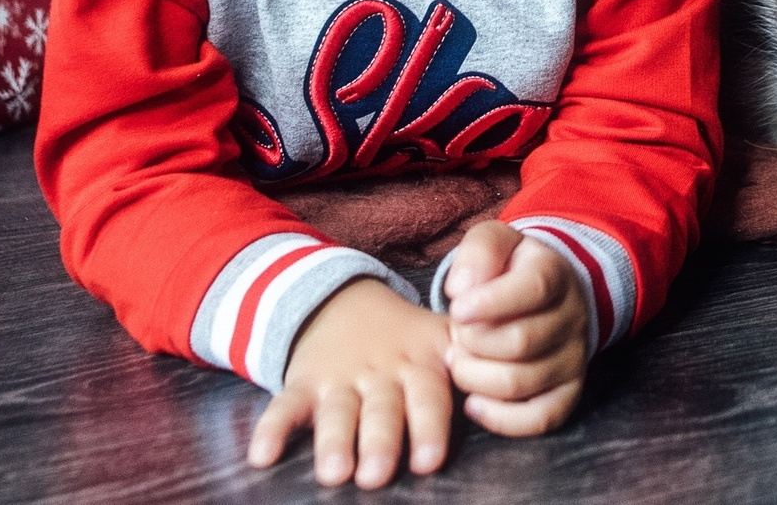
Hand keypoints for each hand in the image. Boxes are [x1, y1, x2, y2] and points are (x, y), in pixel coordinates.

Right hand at [248, 277, 451, 488]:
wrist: (343, 301)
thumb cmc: (406, 338)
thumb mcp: (441, 336)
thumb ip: (471, 356)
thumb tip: (513, 386)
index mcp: (418, 364)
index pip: (428, 397)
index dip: (429, 427)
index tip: (431, 460)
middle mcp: (379, 374)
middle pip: (381, 410)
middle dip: (380, 442)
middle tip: (378, 476)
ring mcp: (339, 379)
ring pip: (336, 412)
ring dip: (333, 442)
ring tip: (334, 473)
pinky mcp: (304, 383)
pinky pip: (284, 406)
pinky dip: (272, 429)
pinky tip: (263, 456)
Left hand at [440, 221, 592, 436]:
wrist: (547, 293)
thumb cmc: (509, 268)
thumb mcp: (494, 241)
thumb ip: (478, 252)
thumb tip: (461, 289)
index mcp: (555, 274)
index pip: (532, 290)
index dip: (491, 302)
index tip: (456, 308)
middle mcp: (572, 318)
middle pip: (521, 342)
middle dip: (473, 343)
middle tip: (454, 337)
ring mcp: (574, 359)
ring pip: (522, 383)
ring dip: (476, 378)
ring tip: (459, 363)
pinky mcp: (568, 393)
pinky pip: (541, 418)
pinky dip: (501, 419)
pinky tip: (474, 403)